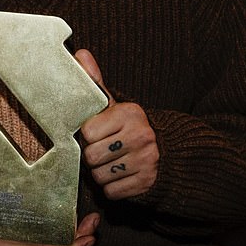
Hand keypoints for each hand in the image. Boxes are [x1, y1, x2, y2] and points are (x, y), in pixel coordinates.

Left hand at [76, 49, 158, 199]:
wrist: (166, 154)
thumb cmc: (129, 128)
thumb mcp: (115, 105)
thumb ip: (96, 81)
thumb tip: (80, 53)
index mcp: (130, 113)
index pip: (87, 132)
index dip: (88, 136)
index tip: (98, 133)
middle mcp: (141, 135)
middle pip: (91, 157)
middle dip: (93, 157)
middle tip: (104, 150)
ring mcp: (146, 160)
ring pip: (100, 176)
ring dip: (102, 173)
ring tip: (113, 162)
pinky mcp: (147, 182)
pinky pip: (111, 192)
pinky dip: (112, 187)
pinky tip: (122, 175)